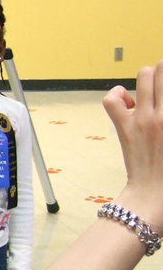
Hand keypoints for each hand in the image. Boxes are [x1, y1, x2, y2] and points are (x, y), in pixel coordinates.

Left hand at [103, 61, 162, 227]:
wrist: (155, 195)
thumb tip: (160, 109)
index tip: (162, 97)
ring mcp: (145, 117)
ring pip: (145, 74)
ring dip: (148, 78)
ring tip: (151, 93)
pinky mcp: (125, 126)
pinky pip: (113, 98)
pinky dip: (118, 95)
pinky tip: (129, 104)